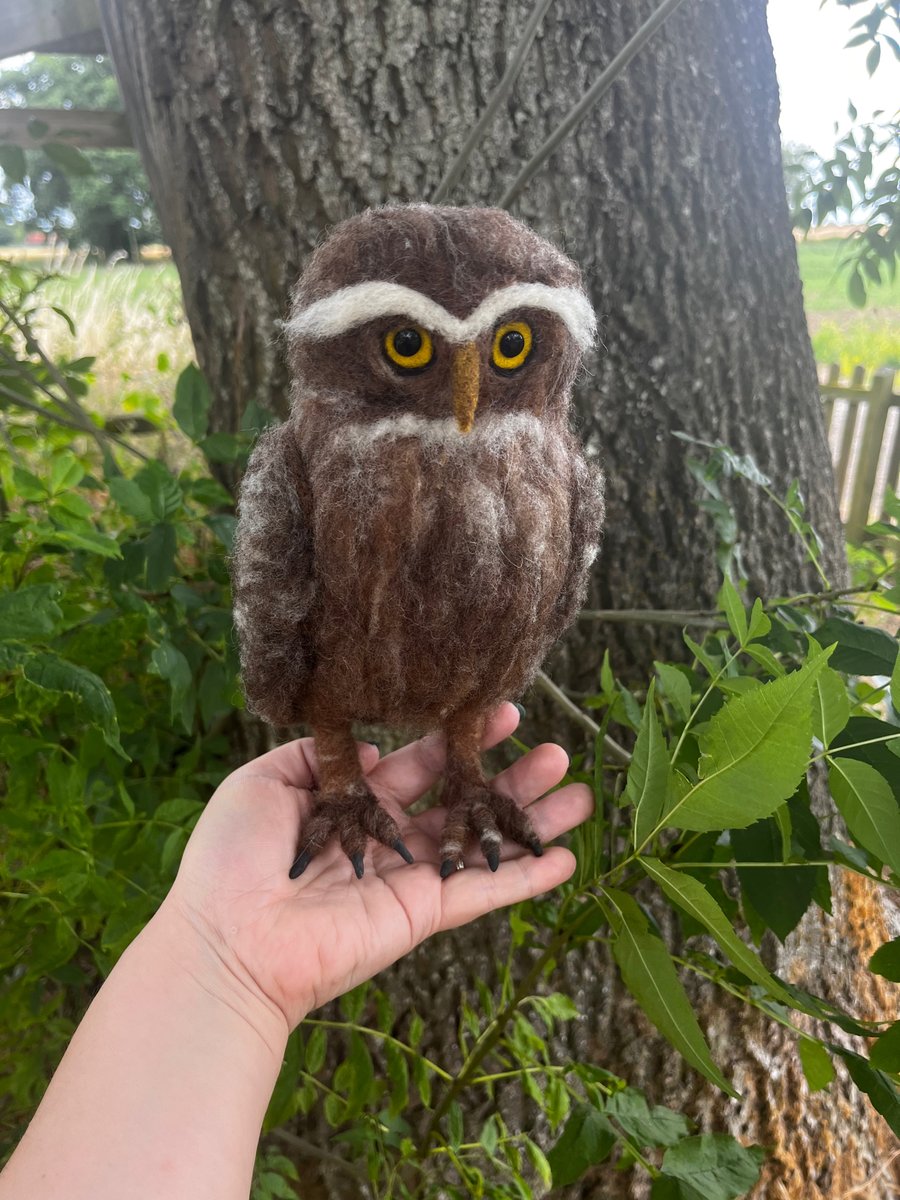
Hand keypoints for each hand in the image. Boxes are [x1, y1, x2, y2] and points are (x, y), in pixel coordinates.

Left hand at [164, 703, 591, 1031]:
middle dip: (511, 778)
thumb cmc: (231, 859)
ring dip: (532, 822)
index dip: (458, 739)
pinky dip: (525, 878)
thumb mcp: (261, 782)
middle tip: (556, 752)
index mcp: (352, 806)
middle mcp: (388, 840)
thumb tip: (370, 750)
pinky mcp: (422, 914)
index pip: (419, 764)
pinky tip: (566, 860)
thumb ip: (317, 757)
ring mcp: (409, 879)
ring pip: (484, 844)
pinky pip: (483, 892)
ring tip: (579, 795)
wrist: (229, 937)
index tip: (500, 711)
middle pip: (463, 803)